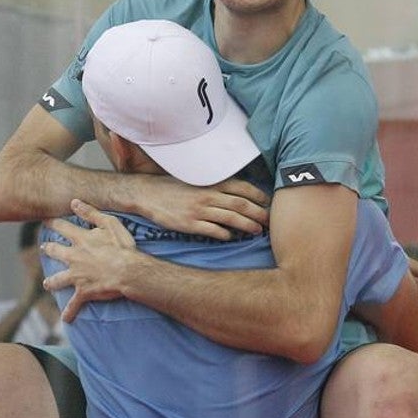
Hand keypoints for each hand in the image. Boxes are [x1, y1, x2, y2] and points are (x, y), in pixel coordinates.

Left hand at [42, 199, 143, 321]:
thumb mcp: (109, 224)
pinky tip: (66, 319)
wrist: (128, 271)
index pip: (61, 228)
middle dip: (49, 249)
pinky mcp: (83, 291)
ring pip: (58, 279)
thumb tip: (74, 202)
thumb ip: (91, 212)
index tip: (45, 220)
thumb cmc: (122, 246)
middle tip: (45, 247)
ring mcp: (77, 276)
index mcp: (80, 240)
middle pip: (55, 252)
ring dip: (52, 282)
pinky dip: (70, 312)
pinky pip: (74, 304)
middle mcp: (74, 257)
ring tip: (48, 283)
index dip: (52, 223)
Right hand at [134, 174, 270, 239]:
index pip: (241, 188)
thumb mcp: (196, 180)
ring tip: (257, 231)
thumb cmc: (173, 186)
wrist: (147, 193)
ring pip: (230, 218)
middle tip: (270, 221)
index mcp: (210, 182)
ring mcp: (199, 210)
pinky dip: (225, 234)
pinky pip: (213, 231)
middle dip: (258, 213)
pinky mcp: (190, 224)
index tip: (268, 202)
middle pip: (240, 204)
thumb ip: (215, 185)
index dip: (258, 196)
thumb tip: (236, 192)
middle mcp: (207, 195)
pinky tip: (232, 238)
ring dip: (247, 225)